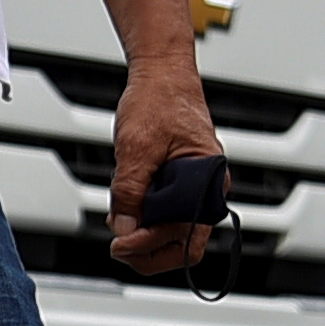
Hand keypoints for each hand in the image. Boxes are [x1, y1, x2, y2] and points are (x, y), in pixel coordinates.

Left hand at [103, 55, 224, 276]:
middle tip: (116, 242)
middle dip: (146, 248)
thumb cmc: (159, 101)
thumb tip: (125, 228)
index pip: (187, 241)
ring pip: (169, 231)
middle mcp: (206, 191)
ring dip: (142, 232)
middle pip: (180, 243)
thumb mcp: (136, 147)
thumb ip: (130, 190)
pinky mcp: (178, 185)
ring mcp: (192, 189)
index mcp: (208, 183)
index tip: (121, 243)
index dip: (151, 249)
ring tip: (119, 216)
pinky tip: (125, 206)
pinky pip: (161, 212)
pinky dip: (142, 215)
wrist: (162, 76)